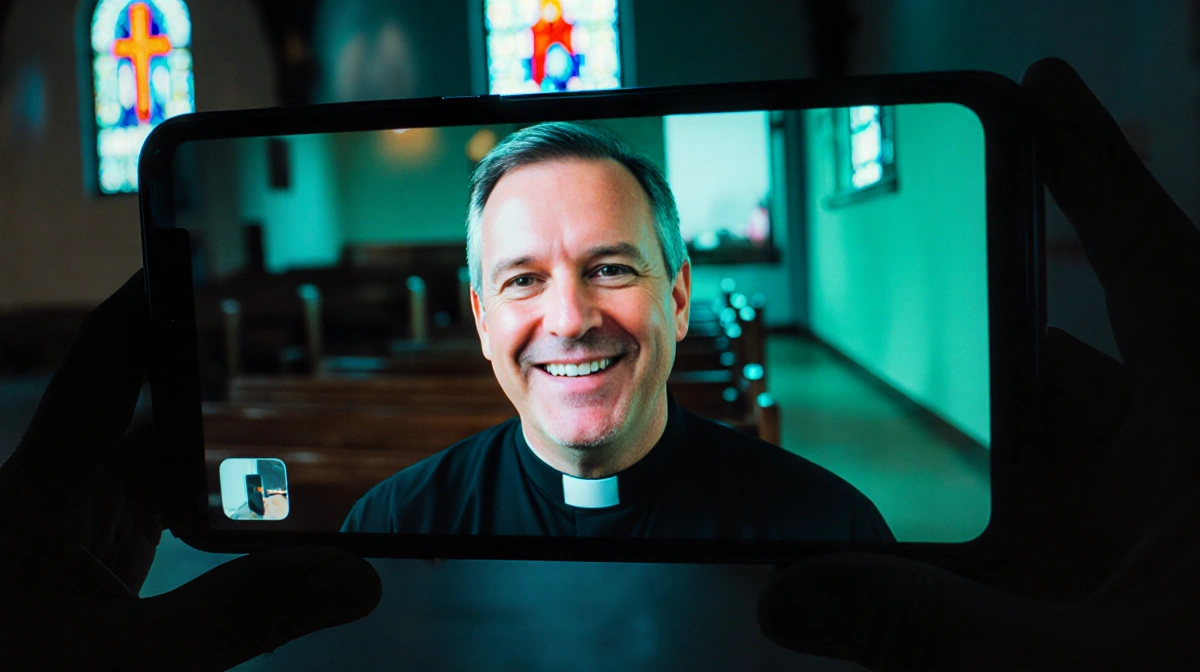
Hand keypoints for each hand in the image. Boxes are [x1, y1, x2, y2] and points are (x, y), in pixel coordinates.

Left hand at [0, 272, 381, 670]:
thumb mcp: (132, 661)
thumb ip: (241, 618)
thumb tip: (358, 577)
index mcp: (38, 492)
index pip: (100, 365)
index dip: (145, 303)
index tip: (189, 252)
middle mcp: (52, 499)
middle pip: (140, 411)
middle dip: (206, 380)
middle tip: (275, 344)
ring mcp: (69, 537)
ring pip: (152, 470)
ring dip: (212, 452)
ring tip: (286, 434)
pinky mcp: (88, 575)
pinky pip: (156, 518)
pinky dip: (205, 506)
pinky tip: (252, 516)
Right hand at [757, 58, 1199, 669]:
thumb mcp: (1091, 671)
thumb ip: (936, 632)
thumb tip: (788, 596)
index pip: (1154, 264)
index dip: (1094, 169)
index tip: (1041, 89)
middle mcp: (1174, 465)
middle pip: (1054, 369)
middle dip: (959, 364)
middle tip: (860, 343)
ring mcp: (1139, 525)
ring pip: (1031, 457)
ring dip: (952, 464)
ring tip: (842, 469)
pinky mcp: (1107, 575)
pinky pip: (1026, 526)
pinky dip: (958, 533)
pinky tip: (881, 558)